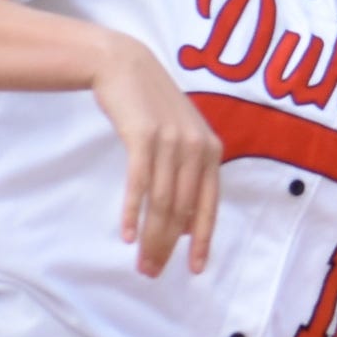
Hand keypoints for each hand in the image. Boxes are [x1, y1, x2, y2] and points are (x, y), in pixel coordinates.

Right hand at [87, 36, 221, 275]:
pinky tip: (128, 234)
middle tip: (152, 271)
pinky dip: (133, 212)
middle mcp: (196, 148)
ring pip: (162, 202)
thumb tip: (182, 223)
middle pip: (183, 210)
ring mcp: (171, 142)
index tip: (194, 269)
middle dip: (168, 246)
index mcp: (211, 151)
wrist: (124, 64)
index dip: (202, 240)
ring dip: (151, 237)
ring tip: (140, 261)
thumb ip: (188, 173)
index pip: (209, 205)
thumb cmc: (151, 106)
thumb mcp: (181, 136)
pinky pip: (139, 183)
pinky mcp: (143, 136)